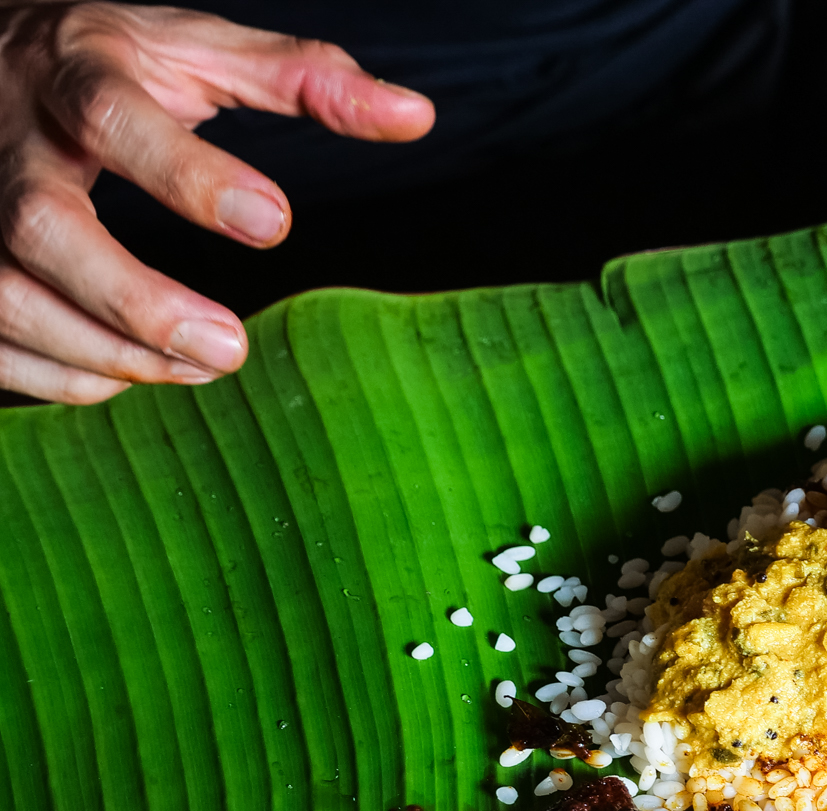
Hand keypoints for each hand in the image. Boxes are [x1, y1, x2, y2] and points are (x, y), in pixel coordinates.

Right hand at [0, 3, 431, 401]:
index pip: (112, 117)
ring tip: (196, 368)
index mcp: (72, 72)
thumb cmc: (101, 60)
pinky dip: (57, 372)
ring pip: (6, 294)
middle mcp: (4, 139)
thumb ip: (302, 78)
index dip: (188, 175)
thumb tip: (415, 116)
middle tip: (227, 349)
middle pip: (39, 226)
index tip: (276, 223)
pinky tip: (126, 376)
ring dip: (103, 350)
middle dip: (133, 299)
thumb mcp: (193, 48)